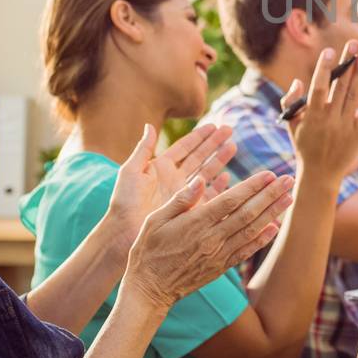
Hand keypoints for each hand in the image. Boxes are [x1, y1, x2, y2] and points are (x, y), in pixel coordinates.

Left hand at [105, 123, 234, 253]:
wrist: (125, 232)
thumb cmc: (125, 203)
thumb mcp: (130, 172)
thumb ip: (143, 149)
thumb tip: (150, 125)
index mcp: (160, 168)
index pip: (184, 148)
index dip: (198, 136)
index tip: (213, 125)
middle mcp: (173, 179)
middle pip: (198, 157)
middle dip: (214, 143)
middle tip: (229, 129)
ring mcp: (182, 193)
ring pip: (205, 172)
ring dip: (219, 160)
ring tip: (232, 146)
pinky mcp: (189, 208)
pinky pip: (208, 195)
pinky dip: (218, 186)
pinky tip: (227, 176)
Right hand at [123, 171, 295, 310]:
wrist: (149, 289)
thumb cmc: (148, 250)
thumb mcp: (155, 220)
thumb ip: (180, 199)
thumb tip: (200, 179)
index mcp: (195, 224)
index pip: (230, 201)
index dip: (252, 187)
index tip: (268, 174)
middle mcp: (211, 239)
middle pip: (247, 213)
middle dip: (270, 195)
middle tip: (288, 179)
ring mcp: (218, 254)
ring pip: (251, 230)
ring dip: (272, 213)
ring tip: (289, 198)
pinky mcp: (220, 267)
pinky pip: (245, 251)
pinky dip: (262, 239)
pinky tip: (275, 227)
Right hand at [279, 41, 357, 181]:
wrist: (320, 175)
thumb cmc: (304, 146)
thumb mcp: (292, 125)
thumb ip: (291, 102)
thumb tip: (297, 82)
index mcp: (312, 116)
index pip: (318, 88)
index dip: (324, 69)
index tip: (329, 51)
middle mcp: (329, 120)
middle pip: (340, 87)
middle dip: (347, 64)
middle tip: (354, 43)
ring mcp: (345, 127)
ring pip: (355, 96)